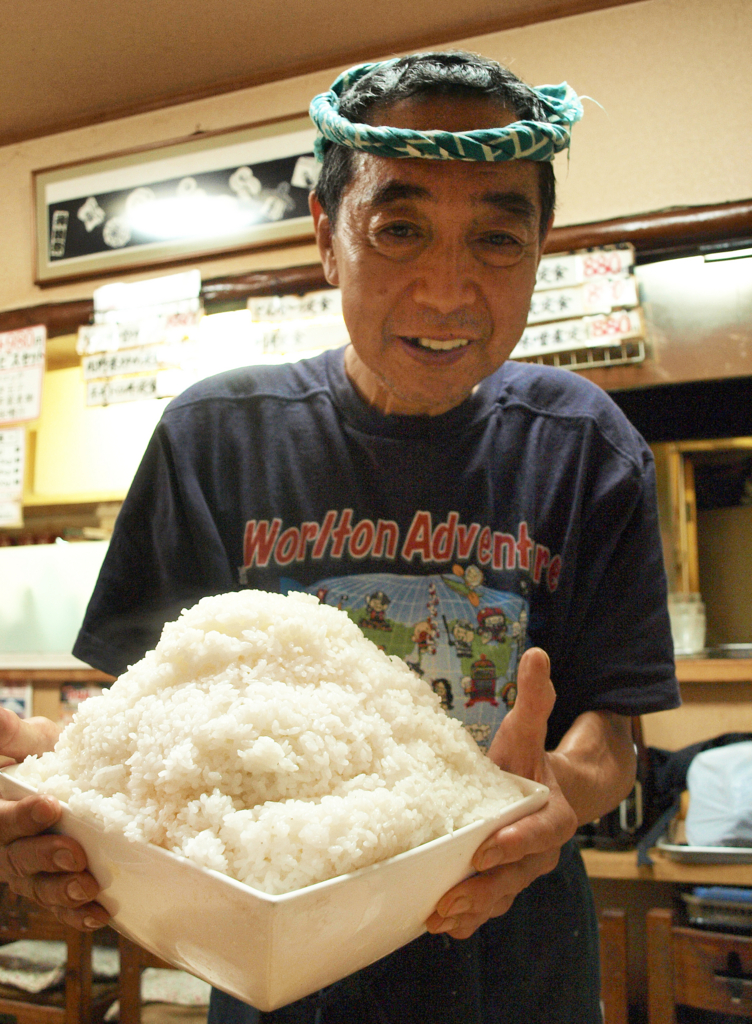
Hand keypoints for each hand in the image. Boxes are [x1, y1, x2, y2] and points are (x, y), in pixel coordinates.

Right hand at [0, 709, 108, 929]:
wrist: (54, 773)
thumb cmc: (35, 753)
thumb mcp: (23, 738)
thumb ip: (10, 734)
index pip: (1, 819)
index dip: (22, 817)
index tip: (51, 806)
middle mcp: (4, 844)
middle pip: (17, 858)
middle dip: (45, 857)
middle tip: (74, 854)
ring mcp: (25, 868)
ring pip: (37, 887)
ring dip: (62, 892)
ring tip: (88, 888)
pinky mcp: (48, 883)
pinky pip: (58, 905)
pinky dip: (77, 914)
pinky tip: (98, 914)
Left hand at [426, 648, 577, 939]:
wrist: (552, 793)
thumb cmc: (533, 760)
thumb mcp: (530, 729)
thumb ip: (535, 698)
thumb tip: (536, 653)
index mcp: (550, 813)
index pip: (536, 832)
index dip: (513, 842)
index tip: (485, 849)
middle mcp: (540, 850)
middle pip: (514, 876)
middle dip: (483, 889)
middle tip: (450, 898)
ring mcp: (522, 872)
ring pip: (499, 897)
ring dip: (470, 911)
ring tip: (437, 918)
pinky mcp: (504, 883)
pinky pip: (489, 906)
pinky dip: (467, 920)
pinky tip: (438, 927)